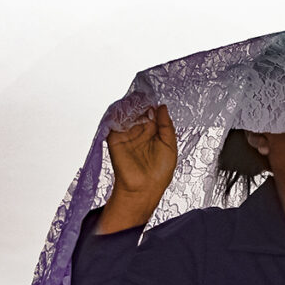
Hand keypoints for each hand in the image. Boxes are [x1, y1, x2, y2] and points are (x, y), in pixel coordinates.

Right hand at [97, 104, 177, 232]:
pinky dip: (118, 113)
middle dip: (140, 102)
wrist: (144, 188)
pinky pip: (114, 122)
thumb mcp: (170, 146)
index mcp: (154, 133)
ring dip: (130, 106)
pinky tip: (125, 109)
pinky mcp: (114, 138)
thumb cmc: (160, 171)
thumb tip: (162, 106)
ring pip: (126, 114)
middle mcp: (139, 132)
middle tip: (143, 96)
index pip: (152, 113)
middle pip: (138, 111)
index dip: (152, 104)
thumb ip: (166, 126)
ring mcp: (126, 134)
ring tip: (135, 101)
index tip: (153, 96)